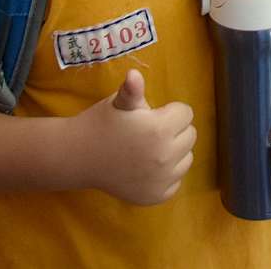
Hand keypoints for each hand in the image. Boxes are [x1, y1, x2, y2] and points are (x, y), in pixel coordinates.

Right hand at [76, 69, 195, 204]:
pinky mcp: (157, 196)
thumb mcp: (118, 102)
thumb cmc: (102, 123)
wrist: (80, 156)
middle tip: (150, 132)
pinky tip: (147, 168)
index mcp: (160, 129)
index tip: (152, 115)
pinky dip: (166, 175)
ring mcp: (162, 180)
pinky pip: (176, 181)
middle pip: (190, 136)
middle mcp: (166, 157)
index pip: (186, 113)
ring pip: (186, 159)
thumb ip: (133, 90)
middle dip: (174, 130)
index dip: (170, 111)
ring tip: (149, 149)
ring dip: (174, 152)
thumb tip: (134, 74)